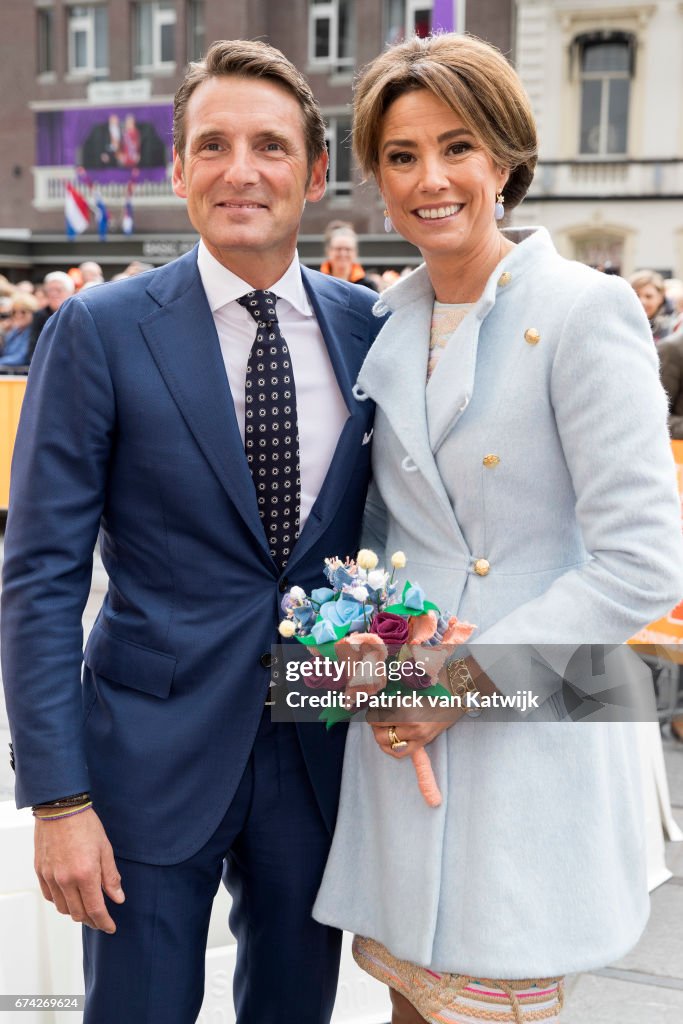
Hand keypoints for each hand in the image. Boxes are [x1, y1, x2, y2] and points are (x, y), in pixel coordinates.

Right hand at [34, 809, 124, 932]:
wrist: (60, 809)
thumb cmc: (85, 824)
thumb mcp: (105, 849)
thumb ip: (111, 877)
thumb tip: (118, 898)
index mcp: (85, 875)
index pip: (95, 909)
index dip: (104, 922)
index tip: (110, 927)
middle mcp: (65, 880)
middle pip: (78, 913)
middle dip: (91, 920)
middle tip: (101, 919)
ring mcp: (51, 877)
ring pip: (63, 908)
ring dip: (75, 912)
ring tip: (86, 908)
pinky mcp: (41, 872)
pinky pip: (50, 896)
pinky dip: (60, 901)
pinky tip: (69, 896)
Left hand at [368, 699, 462, 758]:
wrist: (454, 698)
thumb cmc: (431, 689)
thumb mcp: (407, 690)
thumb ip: (390, 697)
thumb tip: (372, 702)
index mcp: (406, 711)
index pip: (376, 718)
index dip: (371, 712)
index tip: (372, 707)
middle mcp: (412, 727)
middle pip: (380, 734)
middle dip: (374, 726)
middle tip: (376, 718)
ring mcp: (418, 738)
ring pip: (388, 745)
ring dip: (381, 737)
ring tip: (382, 728)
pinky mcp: (422, 743)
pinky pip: (400, 752)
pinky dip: (391, 748)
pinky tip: (390, 740)